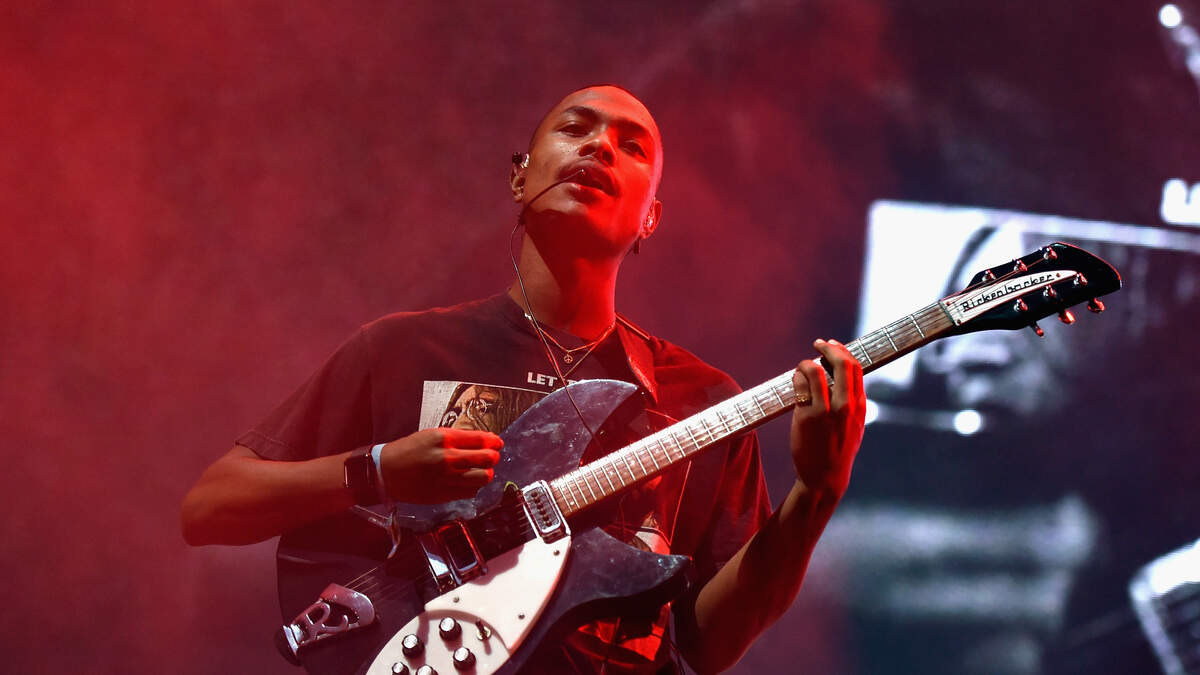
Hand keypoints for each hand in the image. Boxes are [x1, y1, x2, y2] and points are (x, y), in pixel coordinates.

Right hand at [378, 428, 502, 502]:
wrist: (387, 472)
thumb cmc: (408, 451)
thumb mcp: (432, 435)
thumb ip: (457, 438)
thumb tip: (482, 440)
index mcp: (444, 439)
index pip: (481, 439)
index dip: (494, 441)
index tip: (497, 442)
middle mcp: (447, 458)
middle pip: (487, 459)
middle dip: (494, 456)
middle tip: (492, 456)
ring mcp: (447, 478)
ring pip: (483, 477)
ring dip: (486, 473)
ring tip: (480, 470)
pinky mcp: (445, 494)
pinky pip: (471, 492)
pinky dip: (473, 487)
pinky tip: (466, 481)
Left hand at [789, 339, 865, 499]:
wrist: (825, 477)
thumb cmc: (838, 448)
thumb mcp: (855, 424)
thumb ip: (852, 401)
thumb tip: (842, 375)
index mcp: (859, 406)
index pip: (856, 367)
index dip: (842, 351)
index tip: (832, 345)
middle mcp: (845, 406)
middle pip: (841, 363)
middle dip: (828, 348)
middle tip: (818, 343)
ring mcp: (826, 411)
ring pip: (816, 371)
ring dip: (807, 362)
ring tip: (803, 366)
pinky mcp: (806, 417)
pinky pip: (800, 385)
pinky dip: (797, 377)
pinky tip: (796, 380)